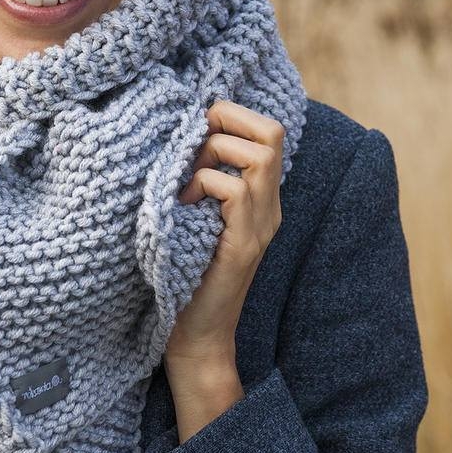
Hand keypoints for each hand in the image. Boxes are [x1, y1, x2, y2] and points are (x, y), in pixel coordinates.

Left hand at [165, 100, 285, 366]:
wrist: (197, 336)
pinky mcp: (243, 244)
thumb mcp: (195, 216)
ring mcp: (261, 225)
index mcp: (260, 198)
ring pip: (258, 155)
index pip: (269, 131)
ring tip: (186, 184)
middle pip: (272, 133)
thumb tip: (179, 133)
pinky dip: (202, 185)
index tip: (196, 133)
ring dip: (212, 156)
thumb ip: (200, 181)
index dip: (234, 116)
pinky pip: (231, 190)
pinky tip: (183, 207)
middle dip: (228, 122)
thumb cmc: (185, 273)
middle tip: (194, 149)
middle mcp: (269, 207)